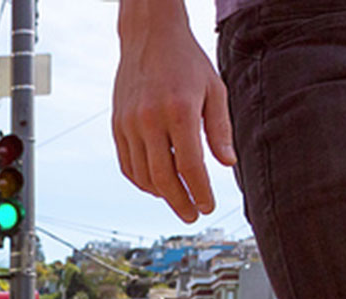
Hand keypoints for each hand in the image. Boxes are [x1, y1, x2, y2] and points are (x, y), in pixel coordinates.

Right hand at [112, 0, 234, 222]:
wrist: (149, 36)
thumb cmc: (186, 61)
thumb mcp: (213, 89)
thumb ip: (220, 129)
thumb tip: (227, 163)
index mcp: (179, 111)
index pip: (190, 166)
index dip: (200, 192)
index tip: (208, 207)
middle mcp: (150, 120)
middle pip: (164, 178)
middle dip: (180, 203)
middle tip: (193, 214)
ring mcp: (129, 125)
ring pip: (143, 177)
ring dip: (162, 195)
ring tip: (178, 200)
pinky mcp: (117, 126)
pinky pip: (127, 165)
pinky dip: (142, 182)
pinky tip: (157, 185)